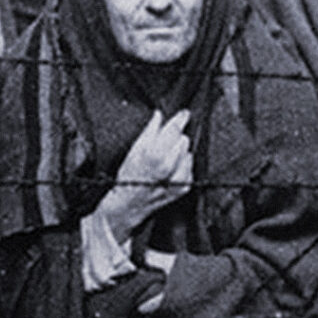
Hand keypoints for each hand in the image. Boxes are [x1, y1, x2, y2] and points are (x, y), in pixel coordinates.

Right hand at [98, 110, 192, 242]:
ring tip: (164, 159)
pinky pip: (190, 167)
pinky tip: (170, 168)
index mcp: (155, 155)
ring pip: (188, 153)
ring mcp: (179, 179)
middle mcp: (169, 167)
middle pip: (183, 140)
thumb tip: (159, 115)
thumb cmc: (128, 177)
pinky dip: (182, 165)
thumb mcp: (134, 150)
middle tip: (163, 144)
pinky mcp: (184, 187)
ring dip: (179, 152)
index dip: (180, 119)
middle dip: (175, 139)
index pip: (175, 130)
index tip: (184, 113)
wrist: (129, 204)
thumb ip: (149, 131)